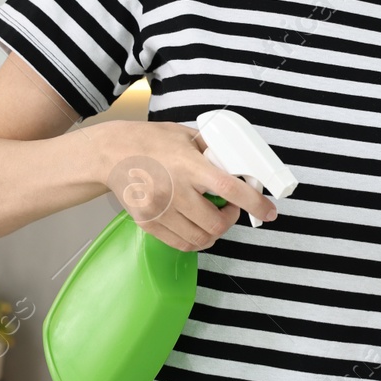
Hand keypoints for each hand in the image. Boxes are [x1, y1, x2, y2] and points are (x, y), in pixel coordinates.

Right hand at [103, 121, 278, 250]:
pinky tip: (197, 226)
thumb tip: (239, 162)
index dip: (254, 203)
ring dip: (215, 232)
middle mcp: (175, 191)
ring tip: (214, 218)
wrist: (111, 154)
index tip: (269, 211)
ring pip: (201, 239)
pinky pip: (181, 243)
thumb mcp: (185, 136)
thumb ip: (211, 150)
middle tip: (232, 209)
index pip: (229, 189)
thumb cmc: (149, 141)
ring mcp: (160, 210)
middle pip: (216, 224)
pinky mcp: (148, 223)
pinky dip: (196, 240)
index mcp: (188, 165)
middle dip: (232, 220)